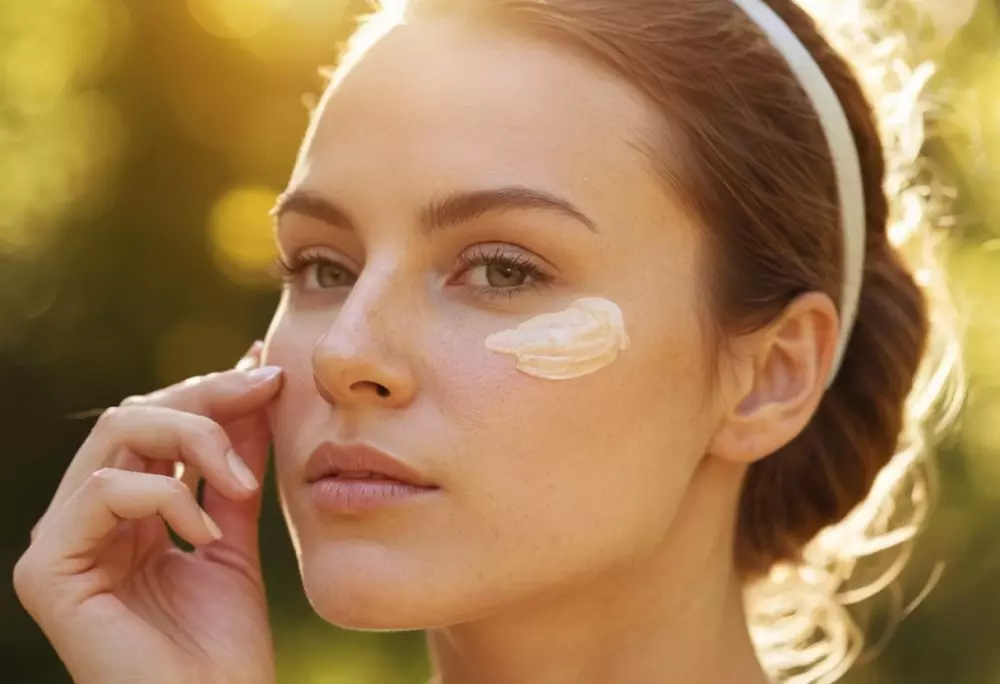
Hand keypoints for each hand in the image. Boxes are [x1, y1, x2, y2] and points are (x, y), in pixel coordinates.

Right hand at [14, 342, 281, 683]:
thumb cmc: (223, 645)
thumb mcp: (236, 530)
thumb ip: (236, 465)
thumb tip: (257, 384)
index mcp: (125, 512)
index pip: (156, 423)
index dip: (210, 389)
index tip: (268, 370)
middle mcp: (87, 520)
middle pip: (134, 415)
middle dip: (207, 396)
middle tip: (267, 393)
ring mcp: (63, 544)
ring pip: (119, 433)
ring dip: (197, 438)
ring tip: (245, 483)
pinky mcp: (50, 572)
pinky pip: (106, 489)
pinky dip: (168, 497)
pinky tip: (208, 532)